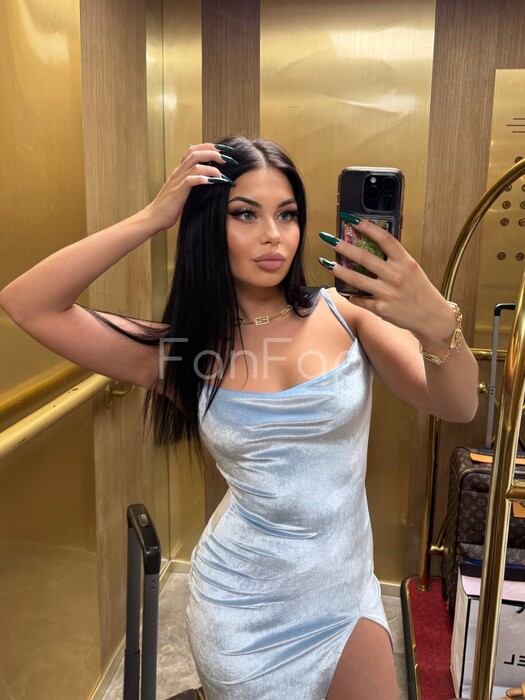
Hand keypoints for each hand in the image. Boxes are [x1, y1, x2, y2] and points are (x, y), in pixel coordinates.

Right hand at [143, 143, 231, 231]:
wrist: (154, 217)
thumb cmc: (169, 206)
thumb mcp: (182, 190)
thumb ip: (192, 182)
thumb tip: (207, 178)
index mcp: (179, 171)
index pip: (194, 150)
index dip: (209, 147)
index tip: (224, 151)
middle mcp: (178, 172)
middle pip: (195, 153)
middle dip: (213, 153)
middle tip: (227, 159)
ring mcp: (177, 181)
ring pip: (194, 164)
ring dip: (211, 167)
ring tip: (221, 173)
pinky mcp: (177, 191)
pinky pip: (190, 180)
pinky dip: (201, 179)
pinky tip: (212, 182)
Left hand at [319, 219, 455, 346]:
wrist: (431, 316)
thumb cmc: (420, 290)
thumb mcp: (412, 269)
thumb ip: (394, 258)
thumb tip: (370, 246)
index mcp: (405, 261)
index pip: (384, 239)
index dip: (367, 227)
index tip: (352, 220)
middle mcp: (395, 275)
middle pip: (364, 257)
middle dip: (344, 247)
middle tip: (330, 240)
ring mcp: (387, 292)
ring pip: (356, 278)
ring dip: (339, 270)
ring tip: (328, 263)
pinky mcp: (380, 308)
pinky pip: (359, 299)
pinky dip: (350, 294)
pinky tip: (343, 290)